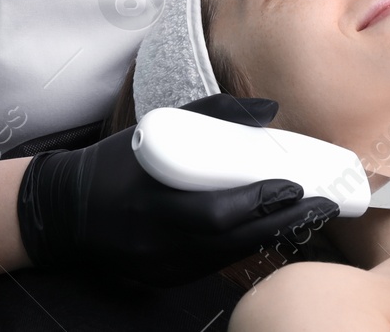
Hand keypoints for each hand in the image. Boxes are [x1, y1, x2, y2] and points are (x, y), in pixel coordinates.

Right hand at [15, 93, 339, 286]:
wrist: (66, 212)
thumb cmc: (115, 164)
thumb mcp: (158, 127)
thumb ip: (214, 115)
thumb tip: (270, 110)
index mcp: (158, 202)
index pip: (223, 211)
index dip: (264, 201)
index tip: (297, 185)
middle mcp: (162, 242)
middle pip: (237, 239)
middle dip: (285, 221)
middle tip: (323, 204)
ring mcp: (164, 266)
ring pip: (232, 256)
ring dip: (271, 236)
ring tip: (306, 215)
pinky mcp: (165, 279)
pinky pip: (215, 266)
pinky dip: (244, 247)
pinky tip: (267, 231)